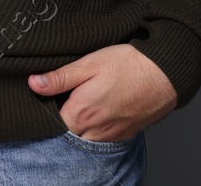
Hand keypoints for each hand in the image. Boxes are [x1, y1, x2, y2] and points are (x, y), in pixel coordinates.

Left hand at [28, 44, 177, 140]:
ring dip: (83, 122)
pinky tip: (107, 106)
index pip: (50, 120)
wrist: (166, 74)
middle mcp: (94, 131)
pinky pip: (103, 136)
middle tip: (75, 92)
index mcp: (80, 113)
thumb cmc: (129, 65)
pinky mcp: (124, 135)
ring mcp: (110, 136)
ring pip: (85, 136)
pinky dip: (100, 125)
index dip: (50, 104)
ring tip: (92, 98)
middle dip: (66, 115)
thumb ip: (60, 77)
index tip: (56, 91)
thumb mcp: (89, 64)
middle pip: (68, 130)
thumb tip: (34, 84)